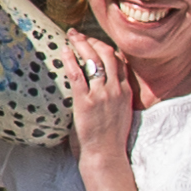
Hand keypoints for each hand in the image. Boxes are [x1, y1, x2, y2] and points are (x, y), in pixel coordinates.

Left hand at [62, 35, 141, 190]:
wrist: (106, 155)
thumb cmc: (110, 139)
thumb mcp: (121, 113)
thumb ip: (116, 97)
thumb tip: (102, 86)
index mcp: (126, 91)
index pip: (119, 61)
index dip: (106, 47)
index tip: (94, 42)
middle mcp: (116, 89)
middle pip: (106, 55)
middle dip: (92, 41)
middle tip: (78, 34)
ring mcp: (102, 95)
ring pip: (93, 60)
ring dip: (80, 44)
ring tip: (70, 36)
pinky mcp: (86, 102)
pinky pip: (77, 75)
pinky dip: (70, 60)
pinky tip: (63, 52)